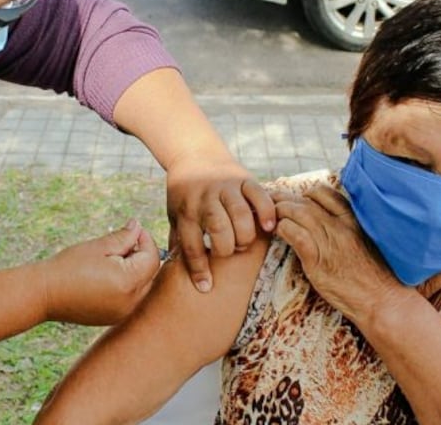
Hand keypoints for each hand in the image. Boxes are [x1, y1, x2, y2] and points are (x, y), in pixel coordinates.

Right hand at [38, 219, 159, 324]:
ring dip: (136, 271)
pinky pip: (132, 299)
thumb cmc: (69, 267)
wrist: (44, 295)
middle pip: (151, 274)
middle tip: (121, 245)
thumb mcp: (99, 247)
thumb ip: (124, 237)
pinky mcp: (115, 319)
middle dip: (142, 256)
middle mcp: (131, 302)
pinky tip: (107, 277)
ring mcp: (124, 313)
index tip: (133, 230)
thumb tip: (138, 227)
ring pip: (143, 287)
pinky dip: (128, 286)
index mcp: (129, 283)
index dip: (146, 240)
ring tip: (112, 261)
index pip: (153, 258)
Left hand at [166, 156, 274, 292]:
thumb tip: (171, 272)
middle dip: (227, 248)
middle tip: (229, 252)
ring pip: (240, 214)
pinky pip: (259, 196)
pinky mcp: (244, 178)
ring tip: (244, 242)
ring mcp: (226, 186)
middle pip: (219, 229)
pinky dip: (266, 212)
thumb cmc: (184, 193)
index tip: (206, 287)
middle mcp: (205, 198)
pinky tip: (269, 227)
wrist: (194, 154)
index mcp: (185, 210)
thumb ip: (177, 240)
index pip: (191, 244)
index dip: (199, 269)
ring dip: (245, 235)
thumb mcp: (174, 214)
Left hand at [274, 183, 402, 324]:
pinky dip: (283, 229)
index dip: (305, 193)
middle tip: (272, 200)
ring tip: (270, 215)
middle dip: (285, 198)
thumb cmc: (376, 277)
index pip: (324, 193)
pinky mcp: (319, 260)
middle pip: (306, 201)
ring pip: (298, 214)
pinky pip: (295, 235)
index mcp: (354, 220)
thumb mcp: (367, 242)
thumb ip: (349, 228)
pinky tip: (277, 231)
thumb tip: (330, 221)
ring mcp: (330, 242)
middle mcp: (341, 226)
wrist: (384, 302)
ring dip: (280, 211)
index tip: (296, 199)